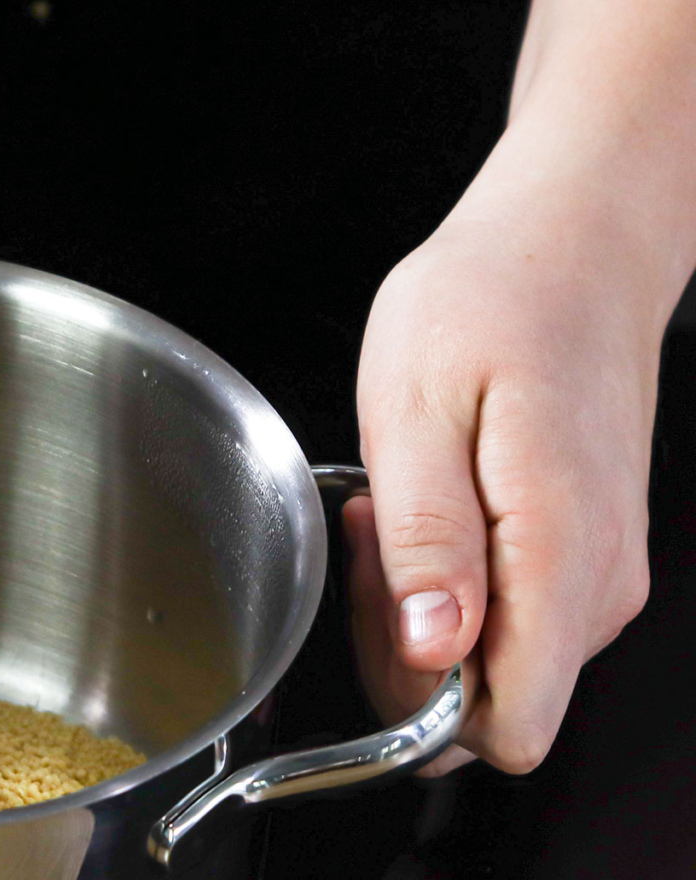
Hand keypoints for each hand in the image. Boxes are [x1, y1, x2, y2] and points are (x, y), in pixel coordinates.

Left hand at [345, 138, 676, 775]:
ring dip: (418, 605)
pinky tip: (423, 502)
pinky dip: (447, 578)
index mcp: (560, 555)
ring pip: (492, 661)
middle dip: (401, 643)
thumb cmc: (492, 302)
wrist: (574, 243)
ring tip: (394, 500)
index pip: (508, 726)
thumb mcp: (417, 407)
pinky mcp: (583, 551)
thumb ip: (426, 539)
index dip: (415, 698)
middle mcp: (596, 585)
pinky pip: (507, 614)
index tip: (377, 600)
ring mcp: (598, 571)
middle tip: (371, 529)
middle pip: (489, 703)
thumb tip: (432, 652)